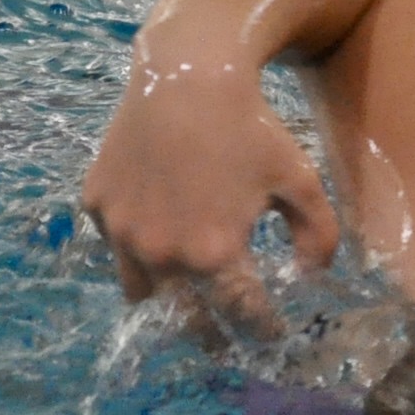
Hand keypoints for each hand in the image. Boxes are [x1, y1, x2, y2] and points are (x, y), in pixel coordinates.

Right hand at [80, 56, 339, 338]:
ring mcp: (120, 230)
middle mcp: (159, 252)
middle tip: (224, 342)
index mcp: (212, 253)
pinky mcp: (97, 203)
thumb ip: (317, 234)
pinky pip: (115, 241)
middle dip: (210, 336)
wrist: (188, 72)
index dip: (262, 329)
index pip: (240, 314)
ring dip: (164, 299)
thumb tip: (313, 276)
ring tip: (183, 298)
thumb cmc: (251, 126)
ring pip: (140, 290)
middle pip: (184, 319)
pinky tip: (156, 229)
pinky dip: (134, 246)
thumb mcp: (299, 178)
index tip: (274, 334)